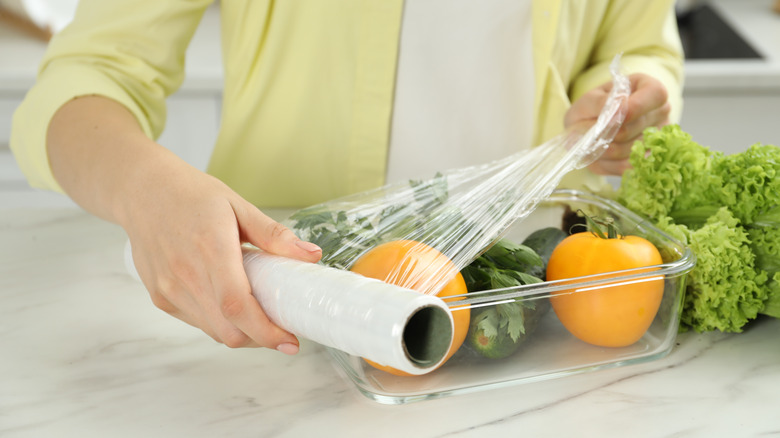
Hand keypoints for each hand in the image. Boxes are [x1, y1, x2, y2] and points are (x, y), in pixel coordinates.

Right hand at [121, 154, 321, 352]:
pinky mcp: (160, 297)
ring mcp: (169, 289)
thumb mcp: (238, 205)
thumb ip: (274, 235)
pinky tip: (231, 305)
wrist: (142, 192)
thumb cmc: (193, 196)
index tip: (291, 341)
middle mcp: (186, 275)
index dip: (266, 332)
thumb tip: (312, 255)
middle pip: (228, 330)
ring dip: (241, 333)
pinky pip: (197, 322)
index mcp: (211, 249)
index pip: (238, 306)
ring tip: (260, 316)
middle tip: (282, 330)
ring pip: (213, 331)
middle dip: (260, 339)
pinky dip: (220, 323)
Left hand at [565, 73, 670, 174]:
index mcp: (649, 88)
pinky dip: (608, 163)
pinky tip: (599, 155)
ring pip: (632, 149)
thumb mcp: (589, 100)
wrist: (588, 128)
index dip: (635, 106)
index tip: (611, 115)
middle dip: (609, 132)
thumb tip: (618, 109)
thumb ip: (601, 103)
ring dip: (605, 149)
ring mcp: (658, 138)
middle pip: (639, 126)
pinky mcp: (648, 160)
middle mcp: (660, 112)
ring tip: (591, 143)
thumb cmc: (591, 109)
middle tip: (590, 132)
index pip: (656, 94)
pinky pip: (628, 166)